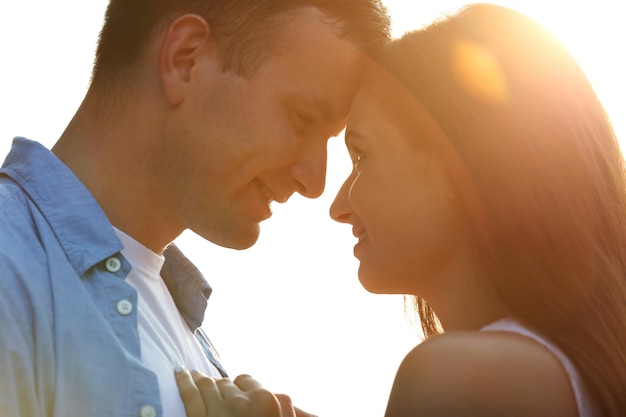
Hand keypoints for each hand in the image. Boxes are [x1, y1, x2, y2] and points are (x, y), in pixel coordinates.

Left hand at [175, 370, 316, 416]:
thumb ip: (283, 407)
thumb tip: (279, 394)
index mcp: (265, 400)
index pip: (246, 380)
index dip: (237, 385)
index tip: (231, 389)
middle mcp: (241, 401)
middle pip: (225, 383)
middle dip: (217, 384)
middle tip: (207, 382)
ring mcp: (218, 410)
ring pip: (207, 384)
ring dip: (198, 378)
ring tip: (190, 374)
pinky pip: (189, 394)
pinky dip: (183, 381)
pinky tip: (180, 374)